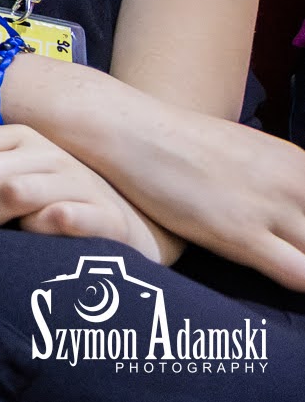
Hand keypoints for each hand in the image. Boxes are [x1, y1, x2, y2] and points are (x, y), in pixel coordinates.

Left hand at [0, 123, 182, 264]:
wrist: (136, 221)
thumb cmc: (56, 200)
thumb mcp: (14, 172)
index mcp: (13, 135)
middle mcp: (42, 151)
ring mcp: (75, 181)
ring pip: (8, 193)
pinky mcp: (104, 216)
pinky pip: (58, 219)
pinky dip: (37, 230)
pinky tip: (32, 235)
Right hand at [62, 92, 304, 290]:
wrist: (129, 129)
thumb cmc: (178, 146)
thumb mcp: (244, 154)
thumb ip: (277, 184)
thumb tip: (290, 215)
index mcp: (299, 165)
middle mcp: (295, 183)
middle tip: (300, 259)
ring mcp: (270, 207)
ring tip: (295, 274)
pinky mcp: (240, 232)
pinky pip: (298, 274)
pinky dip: (303, 284)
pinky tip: (290, 288)